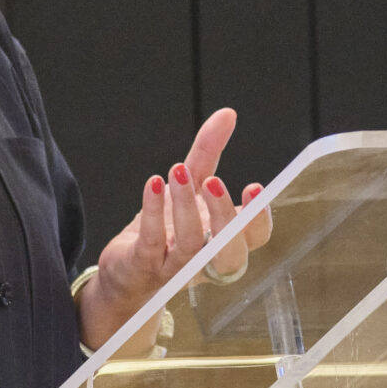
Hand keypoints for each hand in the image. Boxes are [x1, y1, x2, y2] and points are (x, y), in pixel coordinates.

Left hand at [76, 108, 274, 348]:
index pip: (254, 238)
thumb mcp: (189, 186)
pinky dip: (154, 213)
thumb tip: (227, 114)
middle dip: (225, 217)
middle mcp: (206, 259)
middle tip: (214, 182)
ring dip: (186, 207)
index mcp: (224, 241)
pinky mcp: (145, 267)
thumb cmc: (167, 230)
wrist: (127, 273)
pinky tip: (153, 185)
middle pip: (230, 252)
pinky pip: (153, 243)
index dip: (259, 218)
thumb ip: (209, 152)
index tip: (254, 188)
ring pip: (191, 245)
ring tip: (178, 172)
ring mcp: (175, 267)